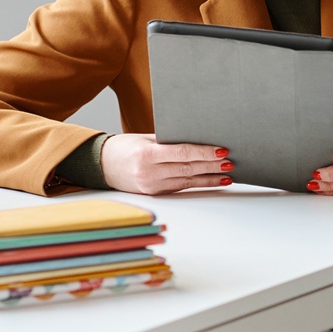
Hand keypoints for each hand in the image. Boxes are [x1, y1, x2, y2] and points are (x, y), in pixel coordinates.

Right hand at [99, 133, 232, 194]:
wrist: (102, 166)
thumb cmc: (125, 147)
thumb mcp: (145, 138)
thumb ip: (169, 140)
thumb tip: (199, 138)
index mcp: (147, 154)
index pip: (182, 153)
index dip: (204, 152)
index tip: (221, 150)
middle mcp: (149, 172)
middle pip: (187, 168)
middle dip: (211, 165)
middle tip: (230, 161)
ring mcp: (152, 185)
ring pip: (187, 181)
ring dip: (210, 177)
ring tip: (228, 173)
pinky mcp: (155, 194)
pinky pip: (182, 188)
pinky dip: (200, 184)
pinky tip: (214, 181)